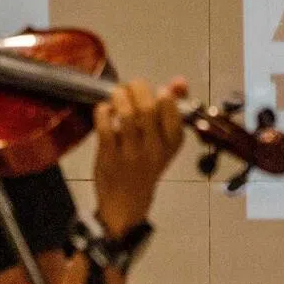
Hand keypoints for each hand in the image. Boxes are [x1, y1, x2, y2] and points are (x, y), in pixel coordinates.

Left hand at [93, 78, 185, 238]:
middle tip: (130, 88)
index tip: (158, 91)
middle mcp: (155, 149)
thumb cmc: (146, 165)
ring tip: (116, 95)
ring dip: (118, 96)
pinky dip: (103, 111)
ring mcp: (131, 153)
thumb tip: (180, 80)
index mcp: (172, 144)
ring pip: (126, 114)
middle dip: (137, 88)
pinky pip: (104, 125)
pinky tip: (105, 111)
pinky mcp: (109, 156)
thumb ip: (171, 109)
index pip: (175, 114)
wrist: (126, 203)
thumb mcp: (164, 142)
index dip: (166, 96)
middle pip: (148, 108)